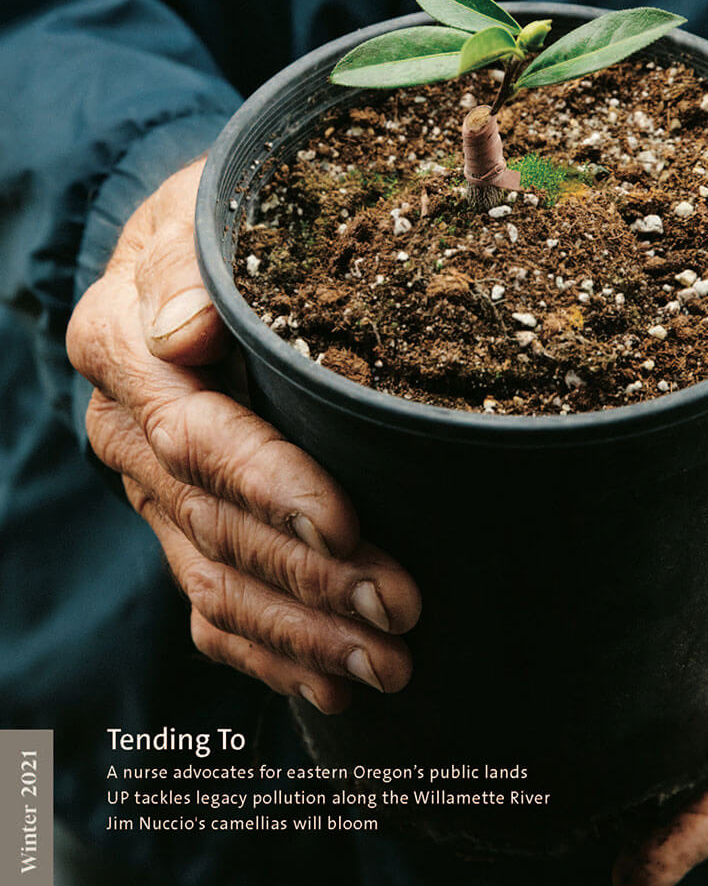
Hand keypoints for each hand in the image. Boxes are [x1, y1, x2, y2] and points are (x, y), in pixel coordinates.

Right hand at [67, 157, 420, 713]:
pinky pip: (209, 606)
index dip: (268, 484)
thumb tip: (183, 332)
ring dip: (302, 631)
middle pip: (216, 522)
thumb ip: (183, 266)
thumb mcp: (203, 210)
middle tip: (401, 610)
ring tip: (387, 666)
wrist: (191, 249)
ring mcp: (151, 488)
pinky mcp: (179, 521)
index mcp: (122, 350)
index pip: (195, 435)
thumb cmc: (220, 217)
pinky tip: (330, 683)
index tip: (344, 522)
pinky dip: (268, 650)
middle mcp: (128, 430)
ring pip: (216, 579)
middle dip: (310, 576)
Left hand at [614, 343, 707, 885]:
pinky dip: (612, 729)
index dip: (701, 829)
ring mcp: (700, 666)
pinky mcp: (663, 635)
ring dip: (634, 792)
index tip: (649, 868)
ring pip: (670, 744)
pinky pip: (642, 693)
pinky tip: (565, 744)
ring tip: (572, 831)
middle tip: (618, 878)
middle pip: (702, 777)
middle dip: (665, 833)